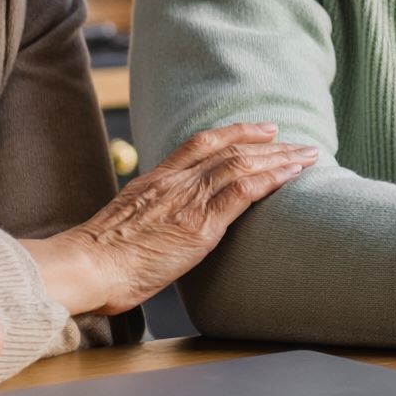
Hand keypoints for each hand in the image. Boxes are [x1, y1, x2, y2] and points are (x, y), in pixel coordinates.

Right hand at [23, 123, 318, 316]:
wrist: (87, 266)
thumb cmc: (97, 259)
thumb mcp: (122, 225)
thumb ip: (148, 217)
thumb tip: (160, 226)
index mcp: (155, 180)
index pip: (200, 143)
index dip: (235, 133)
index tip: (262, 129)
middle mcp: (175, 182)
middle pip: (230, 150)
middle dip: (269, 145)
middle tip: (298, 143)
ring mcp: (188, 200)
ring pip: (242, 165)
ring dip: (280, 159)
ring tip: (307, 157)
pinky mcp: (199, 224)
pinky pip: (243, 191)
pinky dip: (272, 178)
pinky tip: (292, 175)